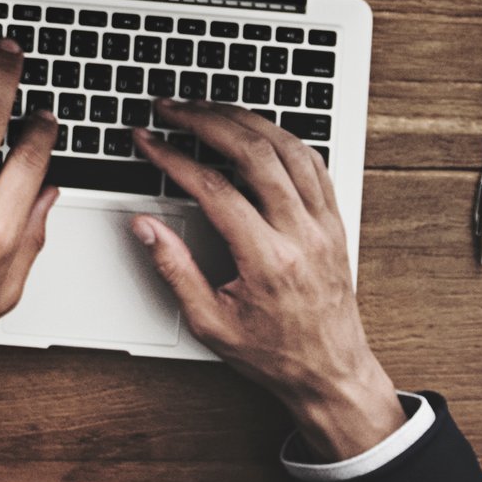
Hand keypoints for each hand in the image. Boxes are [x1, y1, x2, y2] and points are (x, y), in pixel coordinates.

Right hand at [134, 101, 408, 461]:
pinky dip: (282, 137)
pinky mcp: (335, 223)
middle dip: (207, 120)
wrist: (332, 373)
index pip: (214, 188)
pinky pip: (314, 163)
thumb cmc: (275, 354)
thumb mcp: (210, 323)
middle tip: (173, 109)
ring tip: (209, 107)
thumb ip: (174, 270)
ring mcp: (324, 225)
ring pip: (289, 148)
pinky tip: (256, 129)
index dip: (173, 157)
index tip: (147, 141)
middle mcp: (302, 235)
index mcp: (268, 260)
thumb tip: (145, 227)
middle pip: (255, 154)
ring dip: (245, 119)